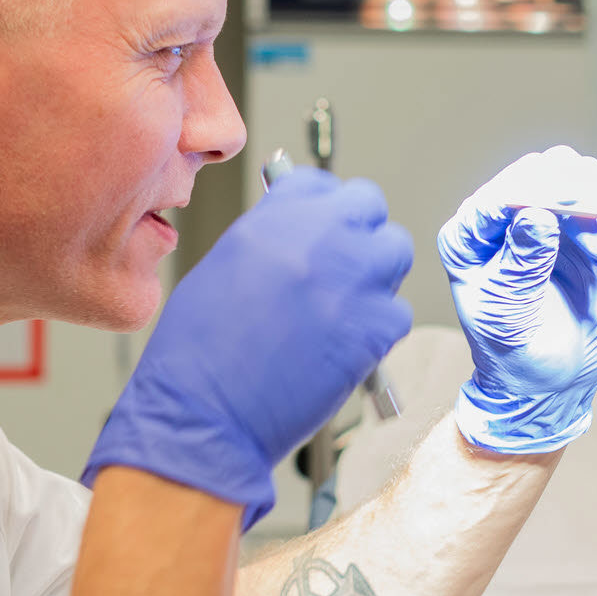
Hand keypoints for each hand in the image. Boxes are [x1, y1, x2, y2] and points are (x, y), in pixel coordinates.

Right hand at [85, 169, 411, 526]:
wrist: (206, 413)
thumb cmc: (198, 352)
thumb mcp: (221, 268)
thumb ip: (268, 242)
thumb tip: (298, 239)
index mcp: (273, 217)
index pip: (320, 182)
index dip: (321, 207)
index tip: (319, 226)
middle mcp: (319, 237)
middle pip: (368, 206)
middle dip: (358, 230)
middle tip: (342, 263)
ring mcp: (353, 279)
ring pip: (395, 252)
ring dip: (377, 274)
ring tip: (347, 307)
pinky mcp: (375, 327)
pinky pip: (398, 311)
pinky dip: (380, 328)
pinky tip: (347, 345)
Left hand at [438, 148, 596, 454]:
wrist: (546, 381)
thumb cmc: (509, 351)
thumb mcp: (506, 310)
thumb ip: (521, 262)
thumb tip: (535, 213)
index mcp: (469, 236)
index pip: (499, 194)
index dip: (534, 194)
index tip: (566, 209)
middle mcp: (502, 220)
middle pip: (539, 171)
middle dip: (574, 191)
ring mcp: (541, 221)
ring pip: (573, 175)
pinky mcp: (576, 232)